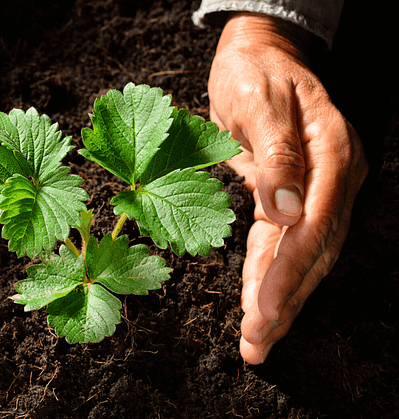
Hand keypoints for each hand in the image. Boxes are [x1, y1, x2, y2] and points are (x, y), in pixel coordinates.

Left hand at [207, 13, 367, 363]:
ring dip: (279, 299)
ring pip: (301, 256)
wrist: (259, 54)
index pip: (316, 225)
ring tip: (257, 341)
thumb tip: (284, 213)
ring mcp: (319, 190)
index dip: (290, 272)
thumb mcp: (258, 101)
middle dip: (285, 301)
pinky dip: (267, 276)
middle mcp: (333, 178)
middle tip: (258, 343)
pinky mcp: (294, 196)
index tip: (264, 309)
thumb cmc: (254, 71)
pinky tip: (256, 306)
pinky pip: (282, 243)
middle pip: (313, 251)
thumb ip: (274, 155)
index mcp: (332, 153)